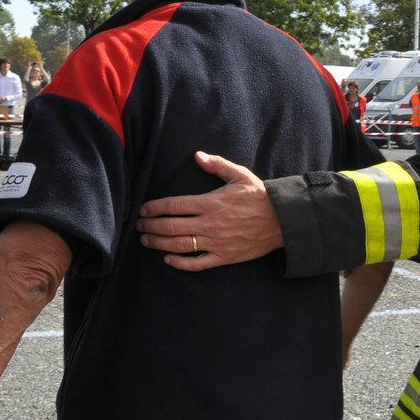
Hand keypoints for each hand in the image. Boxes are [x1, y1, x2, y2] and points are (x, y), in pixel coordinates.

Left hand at [134, 151, 282, 269]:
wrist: (281, 220)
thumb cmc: (259, 196)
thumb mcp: (239, 175)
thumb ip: (217, 164)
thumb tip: (197, 156)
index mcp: (210, 203)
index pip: (173, 206)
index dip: (154, 208)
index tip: (143, 210)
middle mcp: (209, 224)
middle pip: (170, 227)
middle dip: (150, 226)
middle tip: (139, 226)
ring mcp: (215, 243)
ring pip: (179, 245)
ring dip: (158, 243)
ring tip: (146, 240)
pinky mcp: (223, 257)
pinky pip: (197, 264)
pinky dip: (179, 263)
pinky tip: (168, 259)